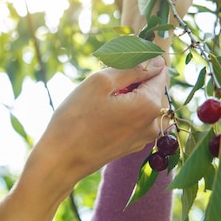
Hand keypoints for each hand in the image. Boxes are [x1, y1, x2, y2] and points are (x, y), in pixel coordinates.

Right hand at [21, 56, 168, 195]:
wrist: (61, 160)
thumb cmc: (76, 119)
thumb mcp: (100, 82)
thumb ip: (131, 68)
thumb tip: (155, 60)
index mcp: (150, 105)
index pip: (159, 71)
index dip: (141, 61)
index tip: (119, 61)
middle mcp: (154, 124)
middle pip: (154, 88)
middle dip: (134, 78)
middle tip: (105, 79)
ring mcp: (144, 138)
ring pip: (144, 103)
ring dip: (128, 94)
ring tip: (100, 96)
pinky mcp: (132, 145)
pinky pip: (135, 119)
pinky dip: (124, 110)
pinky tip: (101, 113)